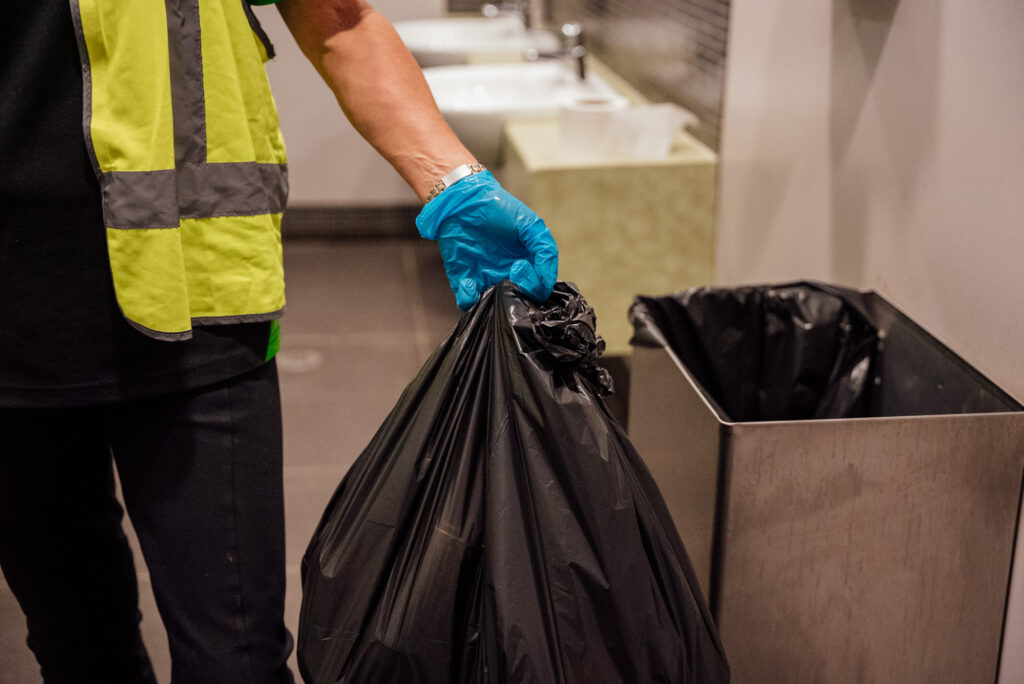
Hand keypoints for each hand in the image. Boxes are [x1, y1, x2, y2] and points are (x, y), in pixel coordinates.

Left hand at [416, 171, 558, 309]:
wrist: (464, 200)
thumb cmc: (500, 209)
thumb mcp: (531, 225)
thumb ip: (545, 251)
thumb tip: (548, 281)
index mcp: (528, 265)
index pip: (540, 290)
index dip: (535, 286)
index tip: (520, 266)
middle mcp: (509, 277)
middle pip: (519, 303)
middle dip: (518, 298)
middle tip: (509, 276)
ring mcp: (487, 281)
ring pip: (495, 307)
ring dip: (494, 303)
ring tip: (490, 286)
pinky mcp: (464, 281)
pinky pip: (468, 303)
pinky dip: (469, 299)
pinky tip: (469, 282)